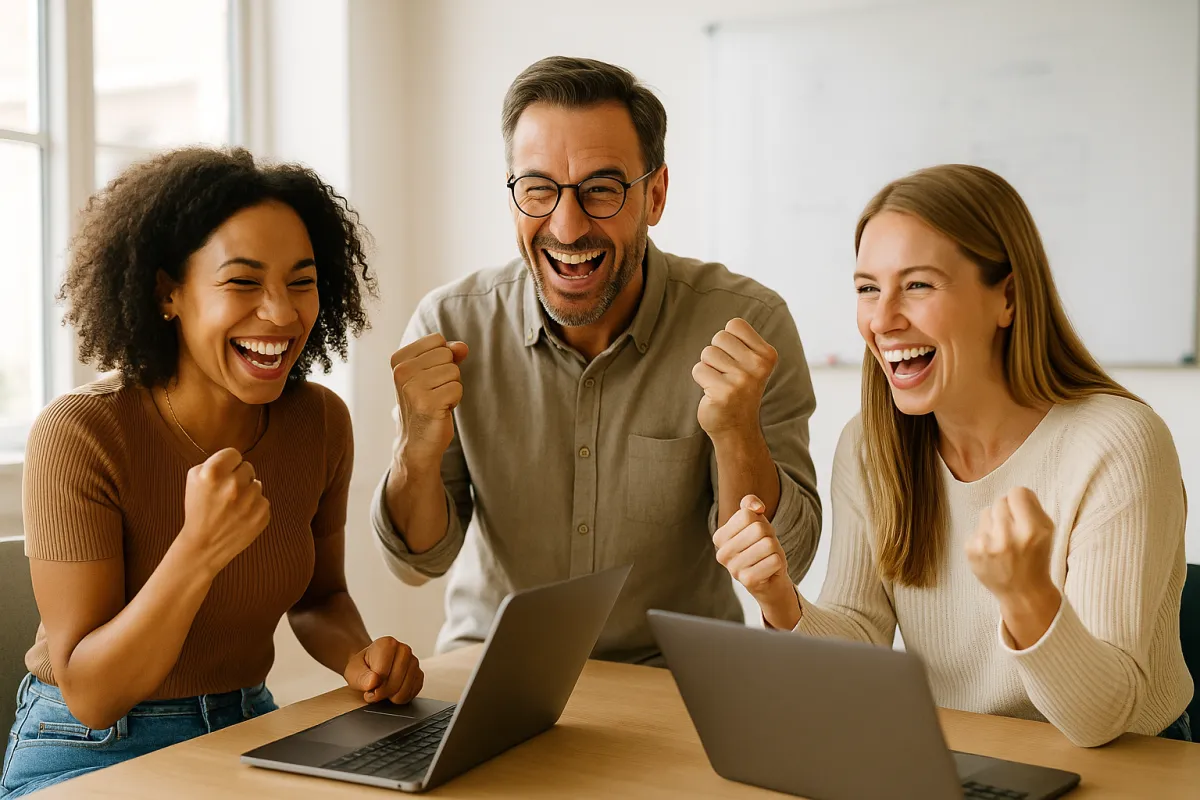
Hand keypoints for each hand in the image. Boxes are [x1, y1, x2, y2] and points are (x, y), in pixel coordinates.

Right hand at [179, 448, 269, 575]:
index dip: (228, 463)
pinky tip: (240, 517)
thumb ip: (214, 462)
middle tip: (226, 494)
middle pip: (248, 467)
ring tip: (232, 507)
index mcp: (213, 473)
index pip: (234, 454)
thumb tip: (235, 458)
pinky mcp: (262, 514)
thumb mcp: (195, 479)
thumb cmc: (199, 509)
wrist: (204, 545)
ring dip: (247, 493)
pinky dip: (254, 507)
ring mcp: (250, 501)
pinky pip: (263, 501)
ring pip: (257, 484)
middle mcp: (233, 484)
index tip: (223, 474)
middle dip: (238, 478)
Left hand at [344, 637, 423, 703]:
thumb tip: (373, 682)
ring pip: (405, 689)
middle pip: (395, 682)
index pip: (382, 674)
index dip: (373, 686)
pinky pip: (413, 692)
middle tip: (374, 691)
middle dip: (383, 693)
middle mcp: (403, 650)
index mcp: (387, 644)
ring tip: (384, 690)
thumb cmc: (362, 668)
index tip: (368, 686)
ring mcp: (413, 662)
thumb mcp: (353, 672)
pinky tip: (393, 691)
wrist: (369, 668)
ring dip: (392, 696)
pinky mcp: (419, 674)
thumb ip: (361, 677)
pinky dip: (402, 697)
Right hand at [391, 333, 468, 473]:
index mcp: (398, 359)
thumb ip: (449, 354)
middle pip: (447, 354)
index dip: (442, 359)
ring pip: (454, 371)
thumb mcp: (433, 373)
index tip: (429, 378)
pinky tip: (439, 410)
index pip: (437, 340)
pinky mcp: (427, 403)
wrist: (416, 442)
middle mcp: (401, 371)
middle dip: (448, 374)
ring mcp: (412, 387)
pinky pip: (457, 388)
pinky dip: (454, 400)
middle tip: (433, 393)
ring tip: (436, 402)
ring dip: (451, 388)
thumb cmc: (426, 404)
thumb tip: (462, 347)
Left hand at [692, 318, 777, 441]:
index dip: (728, 340)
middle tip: (726, 374)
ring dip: (708, 368)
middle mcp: (758, 366)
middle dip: (716, 354)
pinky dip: (701, 380)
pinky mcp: (723, 393)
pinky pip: (698, 370)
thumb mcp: (749, 361)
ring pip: (707, 353)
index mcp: (767, 355)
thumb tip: (716, 308)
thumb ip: (739, 340)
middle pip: (719, 337)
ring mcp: (742, 380)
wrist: (737, 428)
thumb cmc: (738, 388)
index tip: (735, 359)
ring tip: (720, 383)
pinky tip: (713, 393)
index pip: (735, 325)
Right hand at [714, 495, 799, 628]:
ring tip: (767, 558)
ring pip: (768, 544)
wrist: (770, 579)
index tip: (757, 535)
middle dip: (769, 536)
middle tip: (765, 548)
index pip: (746, 515)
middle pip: (758, 529)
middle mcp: (722, 553)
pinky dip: (778, 563)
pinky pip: (774, 561)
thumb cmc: (760, 547)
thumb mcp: (755, 522)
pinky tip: (769, 570)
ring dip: (774, 550)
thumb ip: (750, 504)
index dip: (759, 521)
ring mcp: (733, 569)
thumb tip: (756, 507)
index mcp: (719, 537)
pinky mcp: (748, 581)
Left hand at [966, 487, 1057, 600]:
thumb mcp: (1047, 532)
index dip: (1021, 500)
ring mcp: (986, 544)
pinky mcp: (971, 550)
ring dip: (993, 522)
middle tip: (1013, 528)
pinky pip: (975, 528)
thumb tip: (1014, 492)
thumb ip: (1033, 507)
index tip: (1022, 511)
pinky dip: (984, 536)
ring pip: (985, 512)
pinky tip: (992, 550)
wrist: (1022, 592)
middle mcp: (1007, 536)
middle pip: (1000, 501)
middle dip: (1007, 511)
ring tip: (1003, 540)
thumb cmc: (1036, 558)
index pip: (1017, 492)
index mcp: (1031, 530)